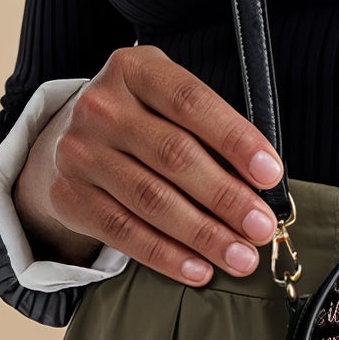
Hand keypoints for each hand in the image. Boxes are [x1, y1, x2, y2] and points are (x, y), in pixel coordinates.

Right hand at [13, 45, 285, 286]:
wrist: (68, 140)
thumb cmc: (142, 121)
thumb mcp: (168, 103)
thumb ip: (209, 130)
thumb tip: (261, 186)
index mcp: (134, 70)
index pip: (191, 102)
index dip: (235, 139)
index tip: (271, 174)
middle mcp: (101, 107)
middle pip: (174, 155)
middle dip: (226, 196)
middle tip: (261, 226)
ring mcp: (79, 152)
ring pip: (151, 199)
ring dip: (204, 234)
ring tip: (241, 257)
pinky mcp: (68, 196)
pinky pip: (123, 232)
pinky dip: (166, 255)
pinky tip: (199, 269)